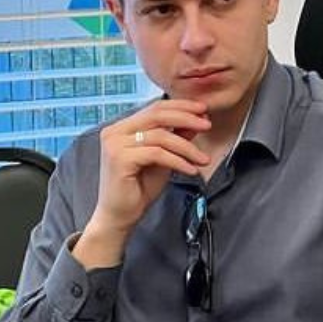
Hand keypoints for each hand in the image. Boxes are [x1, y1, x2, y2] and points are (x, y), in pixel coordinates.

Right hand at [74, 99, 212, 267]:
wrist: (120, 215)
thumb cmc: (139, 188)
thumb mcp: (164, 158)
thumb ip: (176, 138)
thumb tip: (197, 121)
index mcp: (122, 127)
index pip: (155, 108)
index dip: (181, 106)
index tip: (203, 110)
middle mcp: (115, 131)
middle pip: (157, 115)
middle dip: (187, 118)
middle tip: (208, 125)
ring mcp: (115, 144)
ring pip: (161, 136)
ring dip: (187, 147)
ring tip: (204, 159)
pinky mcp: (119, 159)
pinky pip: (158, 154)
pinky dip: (178, 161)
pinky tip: (191, 170)